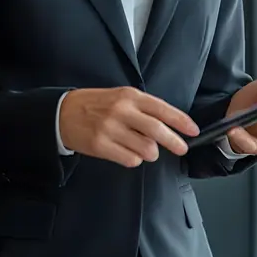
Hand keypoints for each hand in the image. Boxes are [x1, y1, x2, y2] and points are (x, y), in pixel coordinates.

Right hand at [59, 87, 198, 167]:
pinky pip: (130, 160)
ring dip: (151, 153)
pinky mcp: (101, 146)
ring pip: (146, 149)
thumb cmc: (95, 104)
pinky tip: (127, 153)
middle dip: (175, 142)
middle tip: (182, 148)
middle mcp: (121, 111)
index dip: (181, 121)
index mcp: (129, 96)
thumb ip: (142, 108)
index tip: (194, 131)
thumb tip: (168, 126)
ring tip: (144, 149)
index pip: (162, 109)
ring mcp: (110, 129)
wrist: (62, 113)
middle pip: (158, 130)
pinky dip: (134, 159)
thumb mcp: (120, 96)